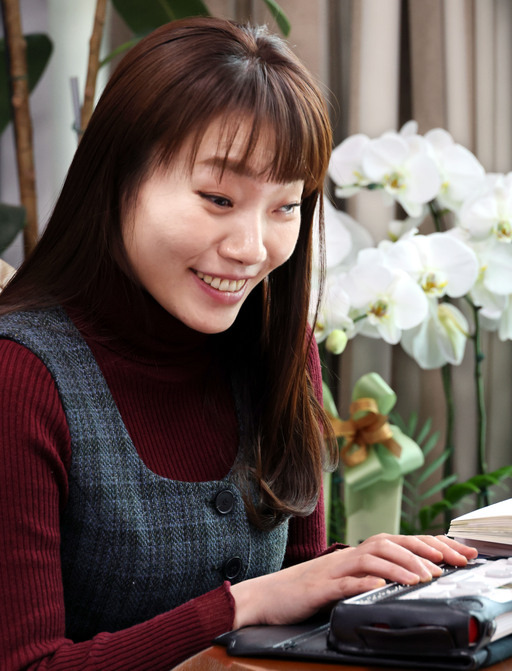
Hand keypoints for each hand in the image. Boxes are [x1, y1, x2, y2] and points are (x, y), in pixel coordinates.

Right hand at [230, 533, 476, 628]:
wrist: (266, 595)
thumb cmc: (306, 590)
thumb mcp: (343, 580)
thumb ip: (369, 575)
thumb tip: (404, 576)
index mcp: (356, 554)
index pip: (398, 542)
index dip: (429, 545)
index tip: (457, 552)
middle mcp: (347, 556)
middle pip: (389, 543)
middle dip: (422, 550)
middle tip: (449, 563)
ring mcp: (333, 569)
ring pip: (371, 558)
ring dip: (400, 565)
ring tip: (423, 578)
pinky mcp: (319, 587)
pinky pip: (345, 582)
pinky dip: (364, 582)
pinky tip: (381, 586)